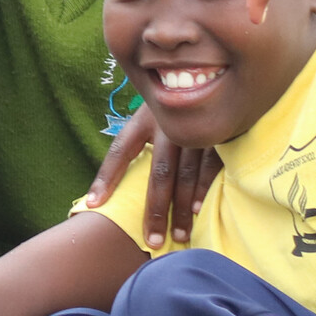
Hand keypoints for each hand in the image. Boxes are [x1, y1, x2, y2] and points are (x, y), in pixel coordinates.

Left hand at [85, 104, 221, 247]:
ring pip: (185, 174)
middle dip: (154, 208)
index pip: (120, 150)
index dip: (106, 178)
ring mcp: (195, 129)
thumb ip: (141, 141)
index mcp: (144, 120)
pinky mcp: (221, 134)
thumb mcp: (153, 115)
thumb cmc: (177, 107)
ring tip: (177, 234)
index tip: (94, 205)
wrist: (216, 76)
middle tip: (152, 239)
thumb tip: (118, 176)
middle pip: (158, 171)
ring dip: (181, 207)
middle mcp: (167, 124)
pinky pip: (211, 166)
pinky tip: (198, 211)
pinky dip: (204, 189)